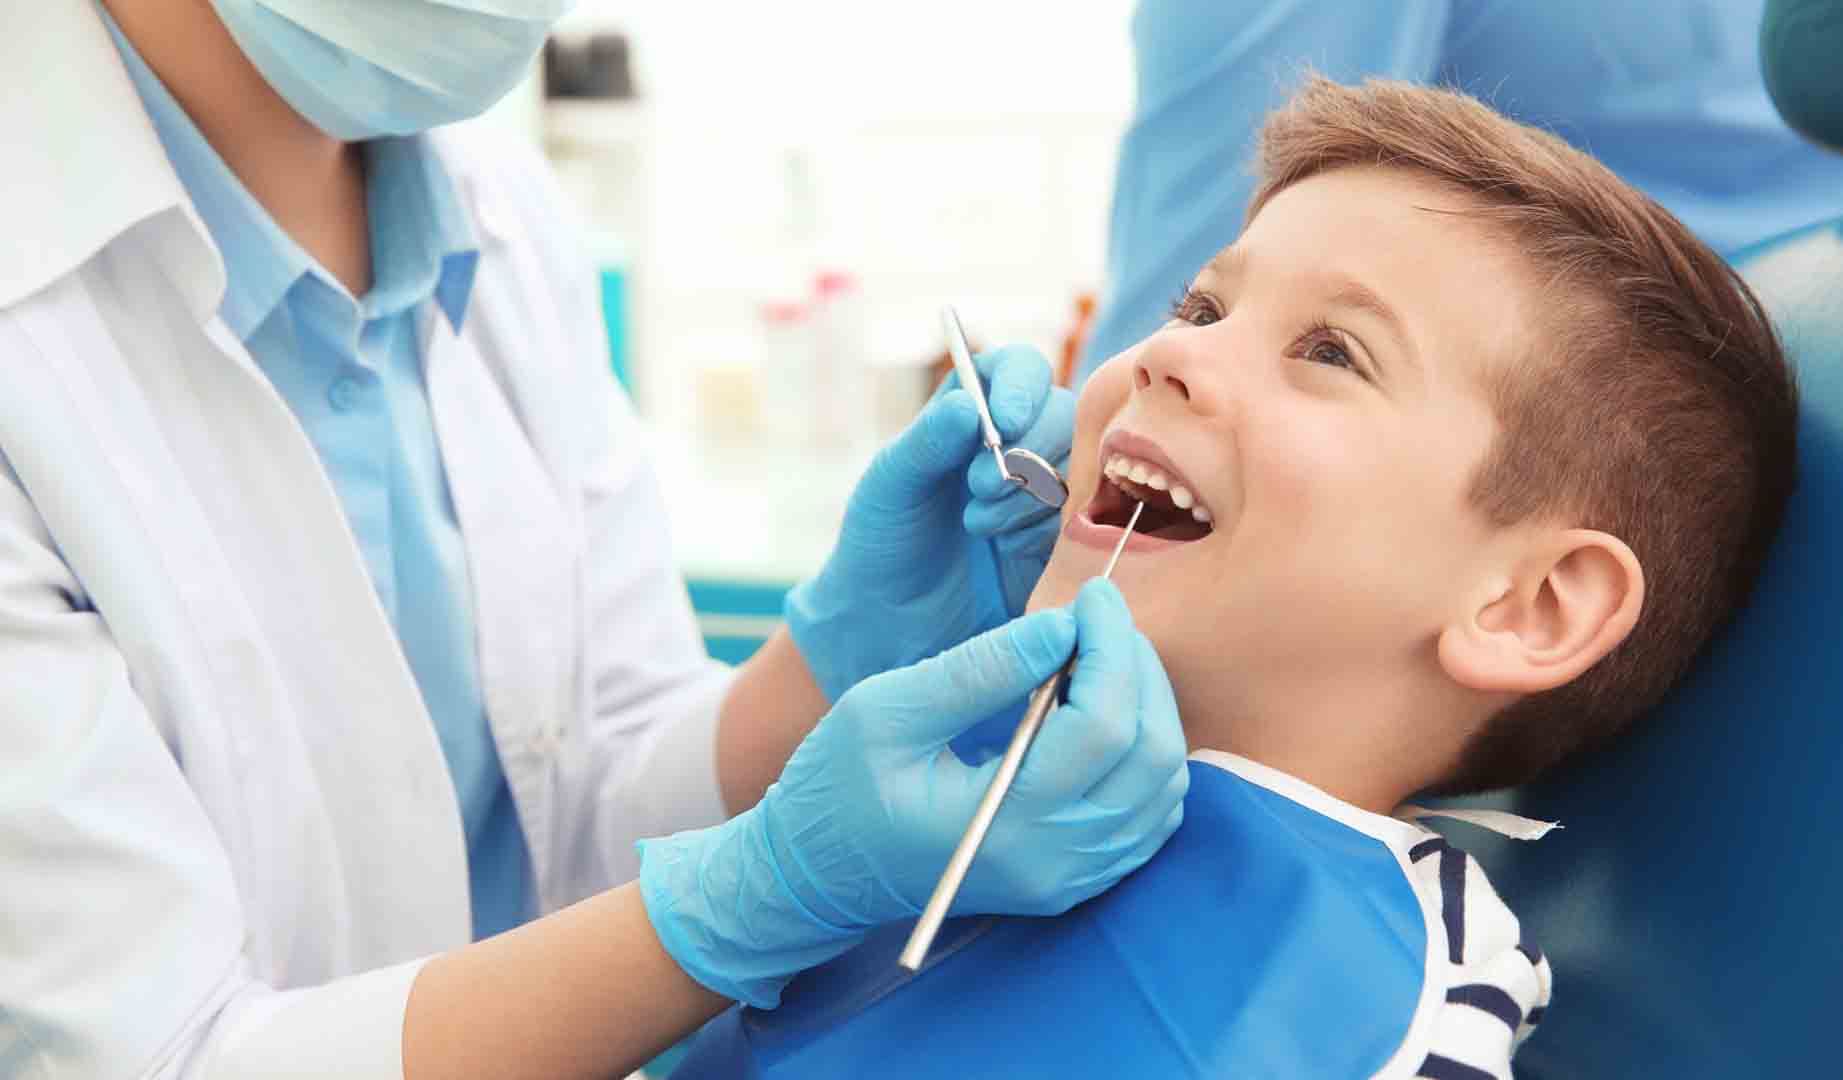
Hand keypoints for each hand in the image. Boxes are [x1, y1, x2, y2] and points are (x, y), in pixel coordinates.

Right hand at [638, 580, 1187, 1007]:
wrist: (819, 874)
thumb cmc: (837, 787)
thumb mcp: (886, 711)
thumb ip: (978, 669)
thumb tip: (1062, 627)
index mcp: (1004, 824)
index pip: (1103, 727)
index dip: (1111, 647)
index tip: (1091, 595)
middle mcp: (1054, 863)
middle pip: (1151, 755)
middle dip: (1138, 668)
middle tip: (1100, 618)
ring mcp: (1070, 879)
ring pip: (1164, 786)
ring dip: (1149, 707)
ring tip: (1100, 657)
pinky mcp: (1075, 879)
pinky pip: (1150, 815)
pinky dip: (1147, 753)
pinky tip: (1104, 711)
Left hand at [785, 344, 1074, 701]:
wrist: (891, 625)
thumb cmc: (882, 543)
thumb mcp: (889, 487)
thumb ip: (925, 443)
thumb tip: (967, 405)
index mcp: (970, 413)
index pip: (1018, 370)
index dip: (1021, 386)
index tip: (1005, 421)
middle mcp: (1015, 442)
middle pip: (1061, 414)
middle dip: (1025, 449)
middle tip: (978, 488)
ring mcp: (1044, 491)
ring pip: (1077, 466)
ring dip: (1030, 495)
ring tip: (979, 525)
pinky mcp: (1061, 539)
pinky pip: (1081, 518)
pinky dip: (1044, 529)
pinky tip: (1006, 550)